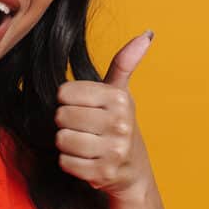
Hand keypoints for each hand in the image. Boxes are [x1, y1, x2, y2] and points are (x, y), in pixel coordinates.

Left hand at [55, 31, 155, 200]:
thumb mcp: (121, 93)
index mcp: (119, 99)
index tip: (84, 108)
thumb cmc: (118, 125)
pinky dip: (70, 162)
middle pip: (61, 116)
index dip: (68, 101)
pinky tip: (85, 160)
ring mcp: (112, 151)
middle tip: (84, 128)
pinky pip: (65, 162)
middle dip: (67, 123)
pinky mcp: (102, 173)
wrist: (132, 171)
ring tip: (84, 143)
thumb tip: (146, 34)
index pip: (65, 93)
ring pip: (62, 139)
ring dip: (67, 143)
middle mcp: (119, 123)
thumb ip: (124, 63)